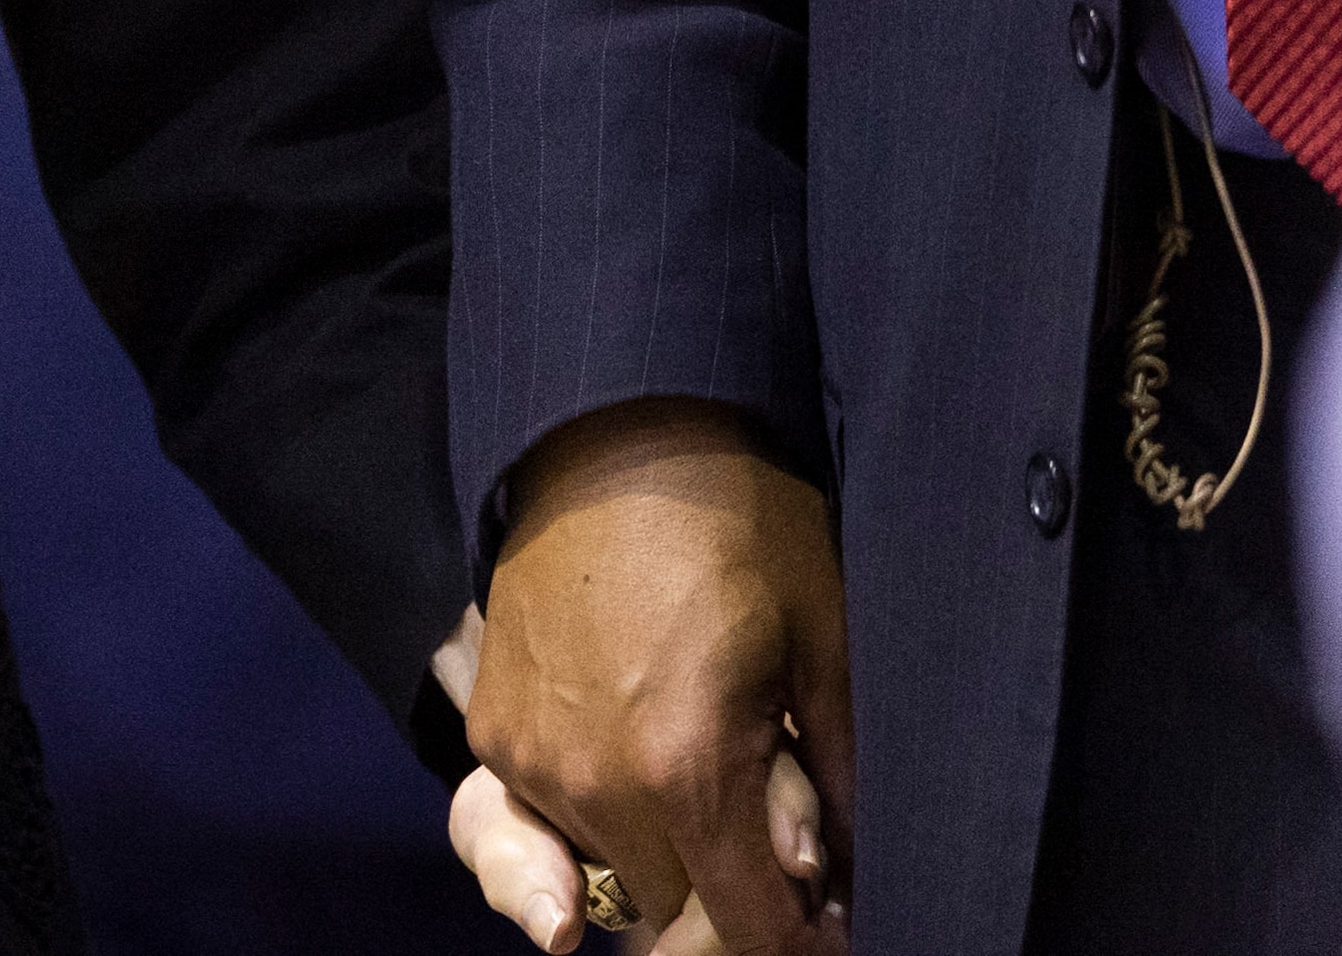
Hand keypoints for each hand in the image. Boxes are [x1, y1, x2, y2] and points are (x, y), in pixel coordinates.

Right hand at [464, 401, 853, 955]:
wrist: (615, 435)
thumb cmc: (738, 526)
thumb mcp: (823, 645)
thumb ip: (838, 783)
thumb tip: (847, 882)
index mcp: (685, 770)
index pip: (751, 930)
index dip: (803, 936)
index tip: (830, 911)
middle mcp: (592, 783)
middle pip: (677, 912)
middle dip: (731, 884)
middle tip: (770, 802)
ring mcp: (529, 759)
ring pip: (612, 874)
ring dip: (663, 851)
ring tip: (701, 757)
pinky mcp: (493, 732)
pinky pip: (553, 820)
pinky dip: (600, 809)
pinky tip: (638, 738)